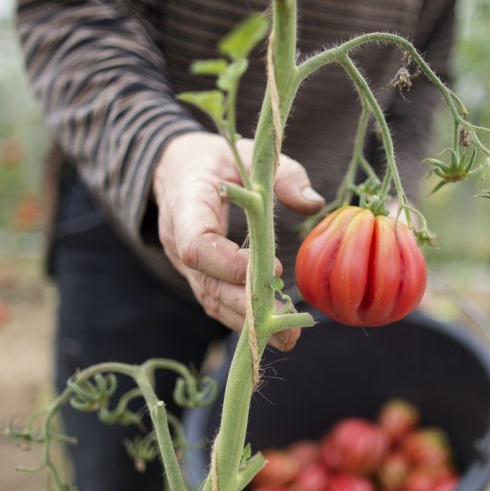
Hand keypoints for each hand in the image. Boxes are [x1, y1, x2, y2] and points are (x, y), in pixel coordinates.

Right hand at [154, 132, 323, 350]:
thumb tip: (313, 203)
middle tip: (285, 321)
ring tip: (288, 336)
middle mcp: (178, 240)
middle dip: (246, 305)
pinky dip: (242, 318)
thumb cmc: (216, 160)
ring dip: (248, 321)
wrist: (175, 170)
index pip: (196, 244)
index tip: (272, 269)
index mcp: (185, 205)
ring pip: (211, 299)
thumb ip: (281, 173)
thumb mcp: (247, 154)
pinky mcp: (197, 275)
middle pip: (207, 283)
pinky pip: (215, 301)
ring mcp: (184, 263)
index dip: (229, 264)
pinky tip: (273, 331)